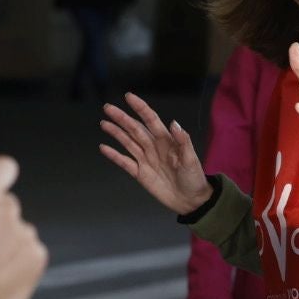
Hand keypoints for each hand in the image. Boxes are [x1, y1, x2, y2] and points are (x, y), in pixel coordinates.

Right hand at [99, 92, 211, 214]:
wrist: (191, 201)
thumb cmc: (194, 178)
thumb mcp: (191, 159)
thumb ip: (183, 141)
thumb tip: (174, 123)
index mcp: (166, 140)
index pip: (150, 120)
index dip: (140, 108)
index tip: (129, 97)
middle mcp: (154, 147)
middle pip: (135, 129)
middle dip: (122, 118)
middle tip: (108, 108)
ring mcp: (146, 159)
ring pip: (128, 142)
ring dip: (116, 132)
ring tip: (104, 123)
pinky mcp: (140, 173)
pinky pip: (124, 162)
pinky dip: (114, 155)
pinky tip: (103, 147)